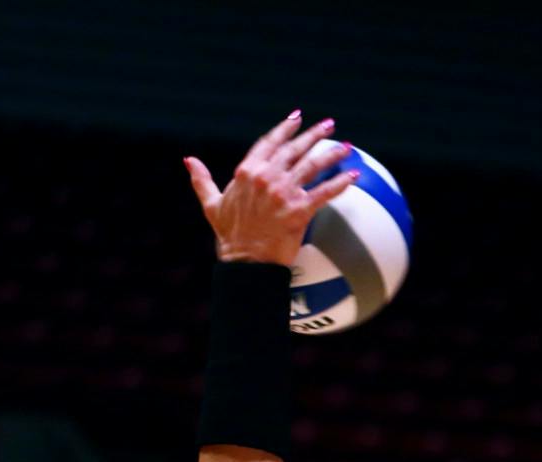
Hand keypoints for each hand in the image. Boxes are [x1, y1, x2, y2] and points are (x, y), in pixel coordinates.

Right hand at [185, 113, 360, 265]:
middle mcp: (266, 177)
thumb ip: (202, 180)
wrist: (245, 263)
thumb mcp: (212, 205)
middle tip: (329, 124)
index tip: (296, 117)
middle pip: (295, 149)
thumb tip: (188, 160)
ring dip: (332, 153)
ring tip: (346, 146)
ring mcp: (283, 193)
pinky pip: (324, 192)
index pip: (269, 142)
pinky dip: (340, 183)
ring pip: (312, 165)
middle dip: (313, 134)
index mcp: (247, 172)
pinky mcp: (299, 210)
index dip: (284, 129)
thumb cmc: (229, 237)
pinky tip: (353, 176)